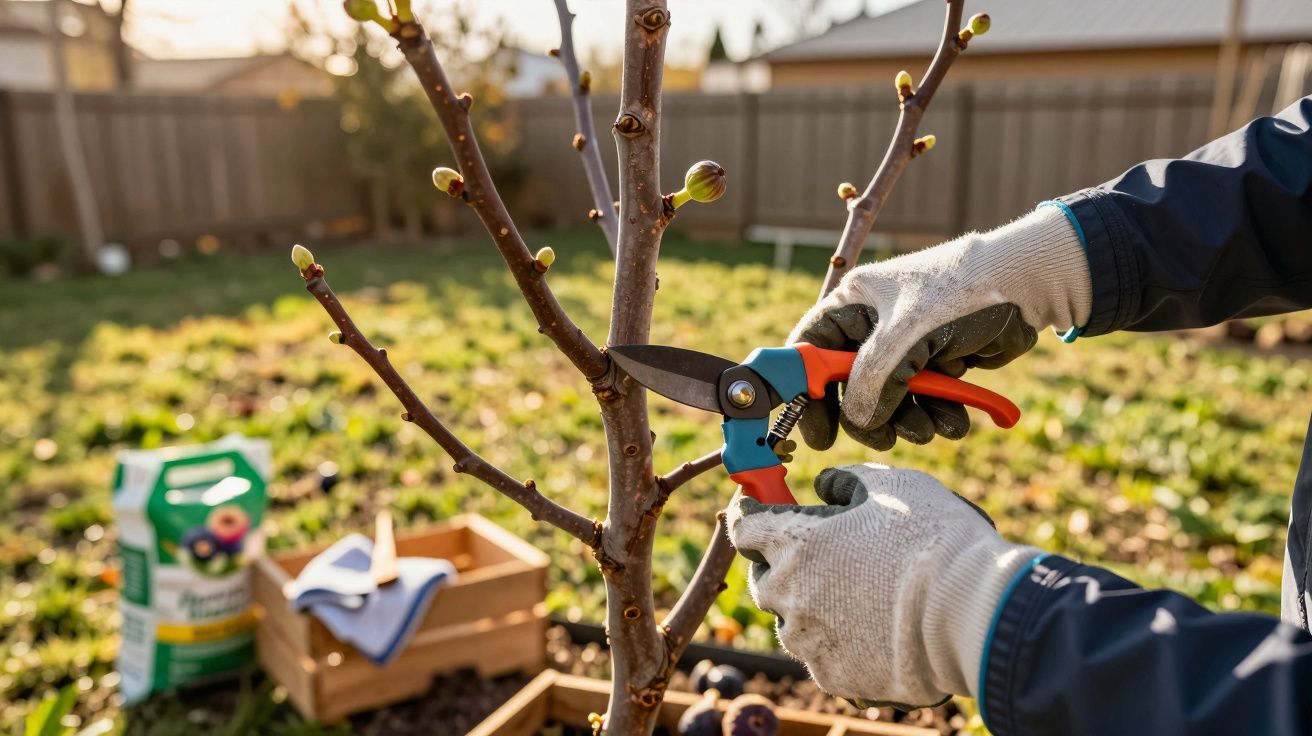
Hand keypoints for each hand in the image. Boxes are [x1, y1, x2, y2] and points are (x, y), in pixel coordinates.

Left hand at [726, 464, 1040, 709]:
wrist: (974, 613)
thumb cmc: (933, 539)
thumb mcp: (891, 485)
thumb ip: (845, 481)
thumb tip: (826, 486)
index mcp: (795, 544)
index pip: (743, 526)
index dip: (751, 512)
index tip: (762, 507)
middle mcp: (790, 595)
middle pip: (765, 579)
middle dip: (783, 564)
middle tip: (821, 554)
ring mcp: (809, 642)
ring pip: (792, 622)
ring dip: (810, 607)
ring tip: (857, 595)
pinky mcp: (834, 677)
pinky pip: (821, 657)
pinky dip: (837, 643)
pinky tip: (872, 629)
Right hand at [789, 206, 1091, 450]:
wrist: (1026, 288)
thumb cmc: (959, 294)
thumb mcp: (904, 338)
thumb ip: (870, 383)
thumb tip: (858, 421)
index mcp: (853, 303)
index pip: (809, 350)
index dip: (806, 392)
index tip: (817, 432)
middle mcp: (872, 326)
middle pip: (848, 385)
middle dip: (869, 417)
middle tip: (883, 440)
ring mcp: (904, 346)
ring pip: (888, 400)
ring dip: (909, 422)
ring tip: (931, 428)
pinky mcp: (934, 362)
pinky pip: (922, 401)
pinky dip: (936, 415)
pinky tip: (956, 420)